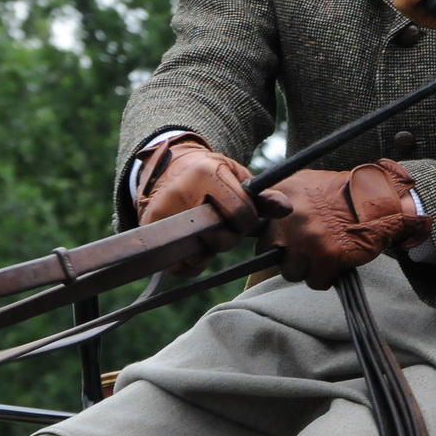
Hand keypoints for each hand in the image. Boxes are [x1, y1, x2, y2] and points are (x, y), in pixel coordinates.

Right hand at [134, 134, 272, 275]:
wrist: (170, 169)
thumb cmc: (212, 175)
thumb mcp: (237, 177)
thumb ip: (262, 196)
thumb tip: (286, 209)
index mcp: (207, 174)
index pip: (240, 213)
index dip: (249, 221)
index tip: (244, 217)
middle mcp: (181, 193)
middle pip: (220, 238)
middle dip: (229, 238)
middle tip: (224, 226)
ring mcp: (162, 213)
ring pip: (198, 254)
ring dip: (209, 251)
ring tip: (207, 233)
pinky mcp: (149, 230)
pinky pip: (178, 266)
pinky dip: (191, 263)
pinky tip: (195, 246)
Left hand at [257, 160, 432, 289]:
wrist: (378, 200)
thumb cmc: (342, 193)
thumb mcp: (305, 184)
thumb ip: (280, 200)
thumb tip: (258, 218)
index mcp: (282, 195)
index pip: (256, 228)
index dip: (269, 238)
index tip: (277, 242)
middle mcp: (290, 216)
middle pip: (270, 254)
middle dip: (287, 255)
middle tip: (307, 248)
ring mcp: (308, 237)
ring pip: (291, 272)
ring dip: (306, 268)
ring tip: (322, 254)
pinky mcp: (327, 255)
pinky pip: (315, 281)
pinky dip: (326, 276)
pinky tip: (336, 261)